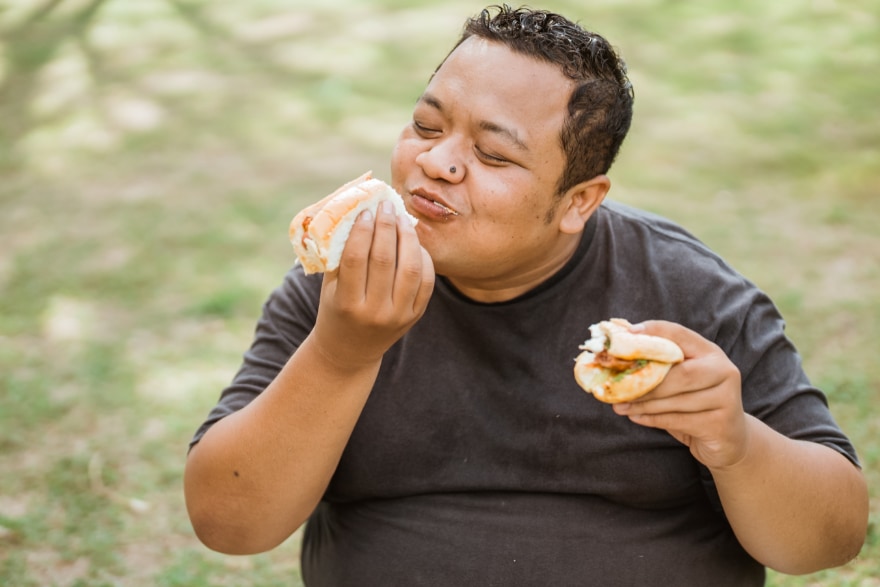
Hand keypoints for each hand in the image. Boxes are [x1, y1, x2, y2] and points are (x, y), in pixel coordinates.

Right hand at [312, 201, 434, 368]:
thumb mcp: (330, 286)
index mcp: (347, 304)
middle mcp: (375, 312)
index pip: (356, 259)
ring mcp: (398, 316)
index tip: (365, 211)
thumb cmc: (335, 309)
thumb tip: (356, 211)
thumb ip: (340, 254)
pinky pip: (426, 281)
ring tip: (401, 218)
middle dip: (386, 227)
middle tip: (386, 205)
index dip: (362, 231)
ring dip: (408, 237)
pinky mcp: (415, 315)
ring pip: (411, 268)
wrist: (350, 349)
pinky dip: (423, 257)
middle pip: (385, 260)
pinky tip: (413, 241)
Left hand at [612, 320, 748, 470]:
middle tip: (616, 386)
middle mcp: (724, 370)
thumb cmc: (695, 403)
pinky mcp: (721, 424)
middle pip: (681, 373)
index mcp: (710, 352)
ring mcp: (726, 398)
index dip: (654, 332)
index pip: (681, 335)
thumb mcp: (681, 379)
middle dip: (646, 381)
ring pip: (677, 400)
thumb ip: (659, 366)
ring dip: (643, 403)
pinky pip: (679, 420)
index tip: (628, 334)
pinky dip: (653, 419)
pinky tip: (635, 417)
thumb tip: (617, 356)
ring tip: (619, 405)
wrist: (729, 439)